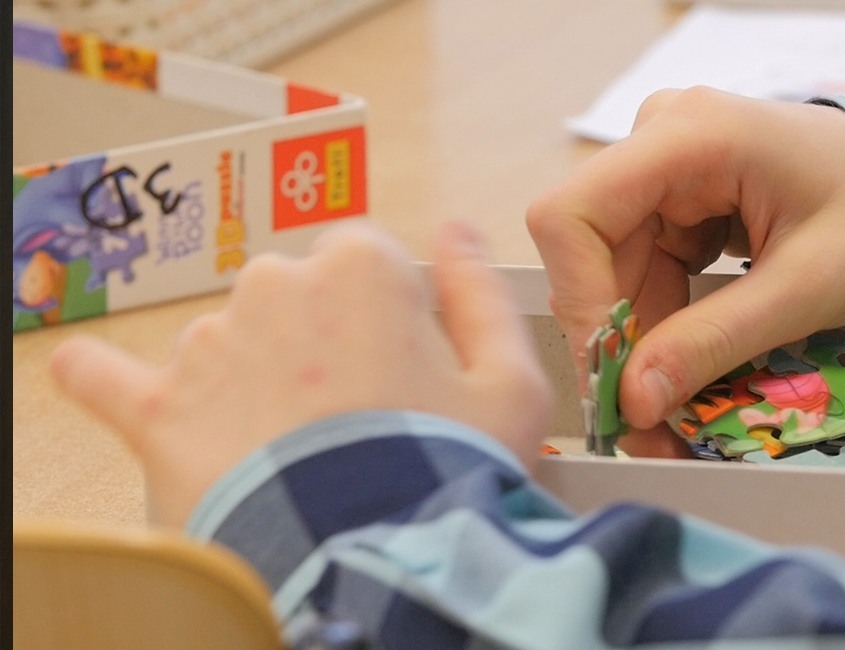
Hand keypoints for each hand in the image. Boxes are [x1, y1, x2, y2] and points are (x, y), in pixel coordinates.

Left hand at [50, 221, 552, 527]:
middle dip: (318, 345)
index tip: (401, 369)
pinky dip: (106, 381)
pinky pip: (107, 378)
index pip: (367, 262)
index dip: (387, 317)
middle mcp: (276, 286)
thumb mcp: (511, 386)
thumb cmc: (444, 471)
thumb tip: (458, 232)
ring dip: (250, 380)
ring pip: (227, 343)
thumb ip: (481, 296)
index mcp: (362, 269)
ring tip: (293, 453)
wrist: (366, 560)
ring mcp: (210, 346)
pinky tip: (102, 381)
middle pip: (295, 298)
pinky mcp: (157, 409)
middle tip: (352, 418)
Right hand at [526, 87, 844, 455]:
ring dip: (636, 338)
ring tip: (668, 405)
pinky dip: (659, 319)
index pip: (573, 214)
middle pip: (589, 248)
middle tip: (641, 417)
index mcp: (691, 136)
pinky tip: (685, 360)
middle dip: (612, 336)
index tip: (610, 372)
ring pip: (611, 266)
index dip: (579, 298)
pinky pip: (642, 265)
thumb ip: (713, 341)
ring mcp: (665, 164)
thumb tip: (633, 401)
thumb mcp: (802, 289)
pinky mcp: (676, 195)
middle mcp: (661, 137)